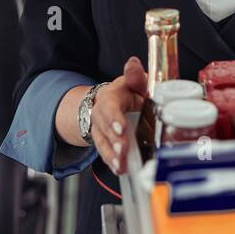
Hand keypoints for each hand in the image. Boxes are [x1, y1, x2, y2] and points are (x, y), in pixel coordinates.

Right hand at [91, 56, 148, 175]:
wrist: (109, 104)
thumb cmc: (126, 93)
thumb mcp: (132, 82)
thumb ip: (134, 76)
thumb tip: (133, 63)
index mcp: (110, 97)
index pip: (109, 107)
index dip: (114, 119)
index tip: (121, 128)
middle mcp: (100, 115)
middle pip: (104, 129)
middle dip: (114, 141)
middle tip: (123, 150)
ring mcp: (99, 131)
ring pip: (102, 144)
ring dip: (112, 156)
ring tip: (121, 165)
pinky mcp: (103, 143)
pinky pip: (105, 154)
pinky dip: (112, 163)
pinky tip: (120, 170)